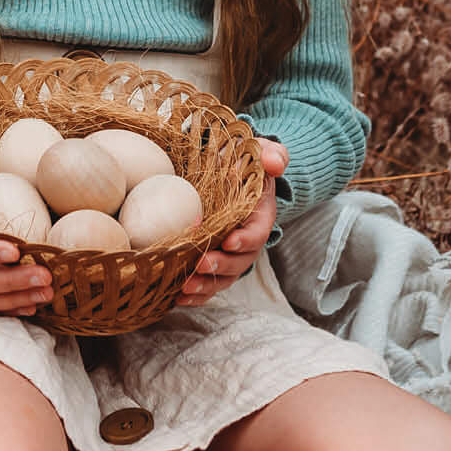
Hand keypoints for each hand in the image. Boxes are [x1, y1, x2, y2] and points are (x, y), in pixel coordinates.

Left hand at [175, 138, 285, 306]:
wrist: (228, 173)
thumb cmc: (243, 163)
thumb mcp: (259, 152)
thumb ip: (271, 154)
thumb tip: (274, 162)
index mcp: (259, 217)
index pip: (257, 233)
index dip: (245, 240)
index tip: (229, 241)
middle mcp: (246, 241)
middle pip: (239, 262)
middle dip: (221, 266)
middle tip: (201, 265)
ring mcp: (228, 254)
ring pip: (222, 278)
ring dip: (205, 285)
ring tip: (184, 288)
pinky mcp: (211, 260)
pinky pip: (206, 283)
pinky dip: (194, 293)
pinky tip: (176, 297)